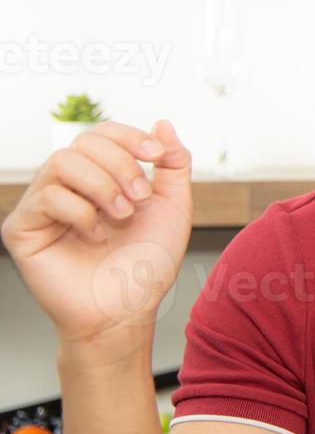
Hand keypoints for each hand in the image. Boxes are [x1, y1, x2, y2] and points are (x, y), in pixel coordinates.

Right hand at [1, 120, 191, 354]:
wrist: (128, 310)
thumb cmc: (148, 264)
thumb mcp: (174, 206)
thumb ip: (173, 164)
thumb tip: (162, 123)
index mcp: (99, 177)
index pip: (102, 133)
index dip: (129, 136)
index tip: (156, 155)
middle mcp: (67, 186)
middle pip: (83, 141)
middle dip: (121, 165)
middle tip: (140, 199)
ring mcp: (42, 206)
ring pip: (63, 162)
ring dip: (103, 186)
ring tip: (122, 217)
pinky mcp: (22, 229)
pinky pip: (47, 197)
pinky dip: (81, 214)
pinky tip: (95, 239)